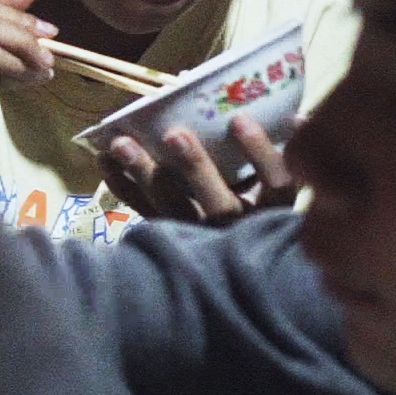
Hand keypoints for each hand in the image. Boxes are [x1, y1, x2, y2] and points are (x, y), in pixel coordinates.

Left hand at [101, 115, 298, 225]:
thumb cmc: (261, 216)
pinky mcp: (169, 240)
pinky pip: (142, 213)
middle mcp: (236, 232)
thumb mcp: (275, 192)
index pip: (275, 187)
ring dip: (146, 175)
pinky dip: (122, 186)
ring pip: (173, 211)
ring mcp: (200, 241)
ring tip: (121, 144)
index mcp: (270, 216)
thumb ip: (279, 158)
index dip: (261, 155)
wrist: (234, 280)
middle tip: (174, 133)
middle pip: (218, 205)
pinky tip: (103, 158)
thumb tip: (293, 114)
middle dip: (195, 168)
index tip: (241, 119)